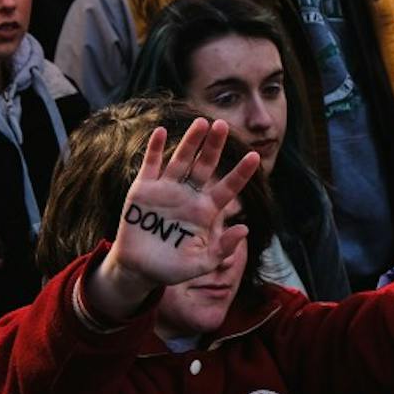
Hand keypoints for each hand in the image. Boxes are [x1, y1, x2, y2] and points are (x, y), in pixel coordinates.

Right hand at [90, 119, 261, 319]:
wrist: (138, 271)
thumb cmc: (171, 269)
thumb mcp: (201, 264)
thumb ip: (222, 248)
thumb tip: (244, 228)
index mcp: (205, 211)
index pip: (228, 188)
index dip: (241, 173)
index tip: (255, 157)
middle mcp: (188, 195)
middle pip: (205, 165)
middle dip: (214, 146)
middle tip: (223, 124)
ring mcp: (166, 190)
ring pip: (181, 159)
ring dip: (191, 141)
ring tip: (202, 122)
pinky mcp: (144, 189)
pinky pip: (151, 164)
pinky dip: (156, 148)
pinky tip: (163, 132)